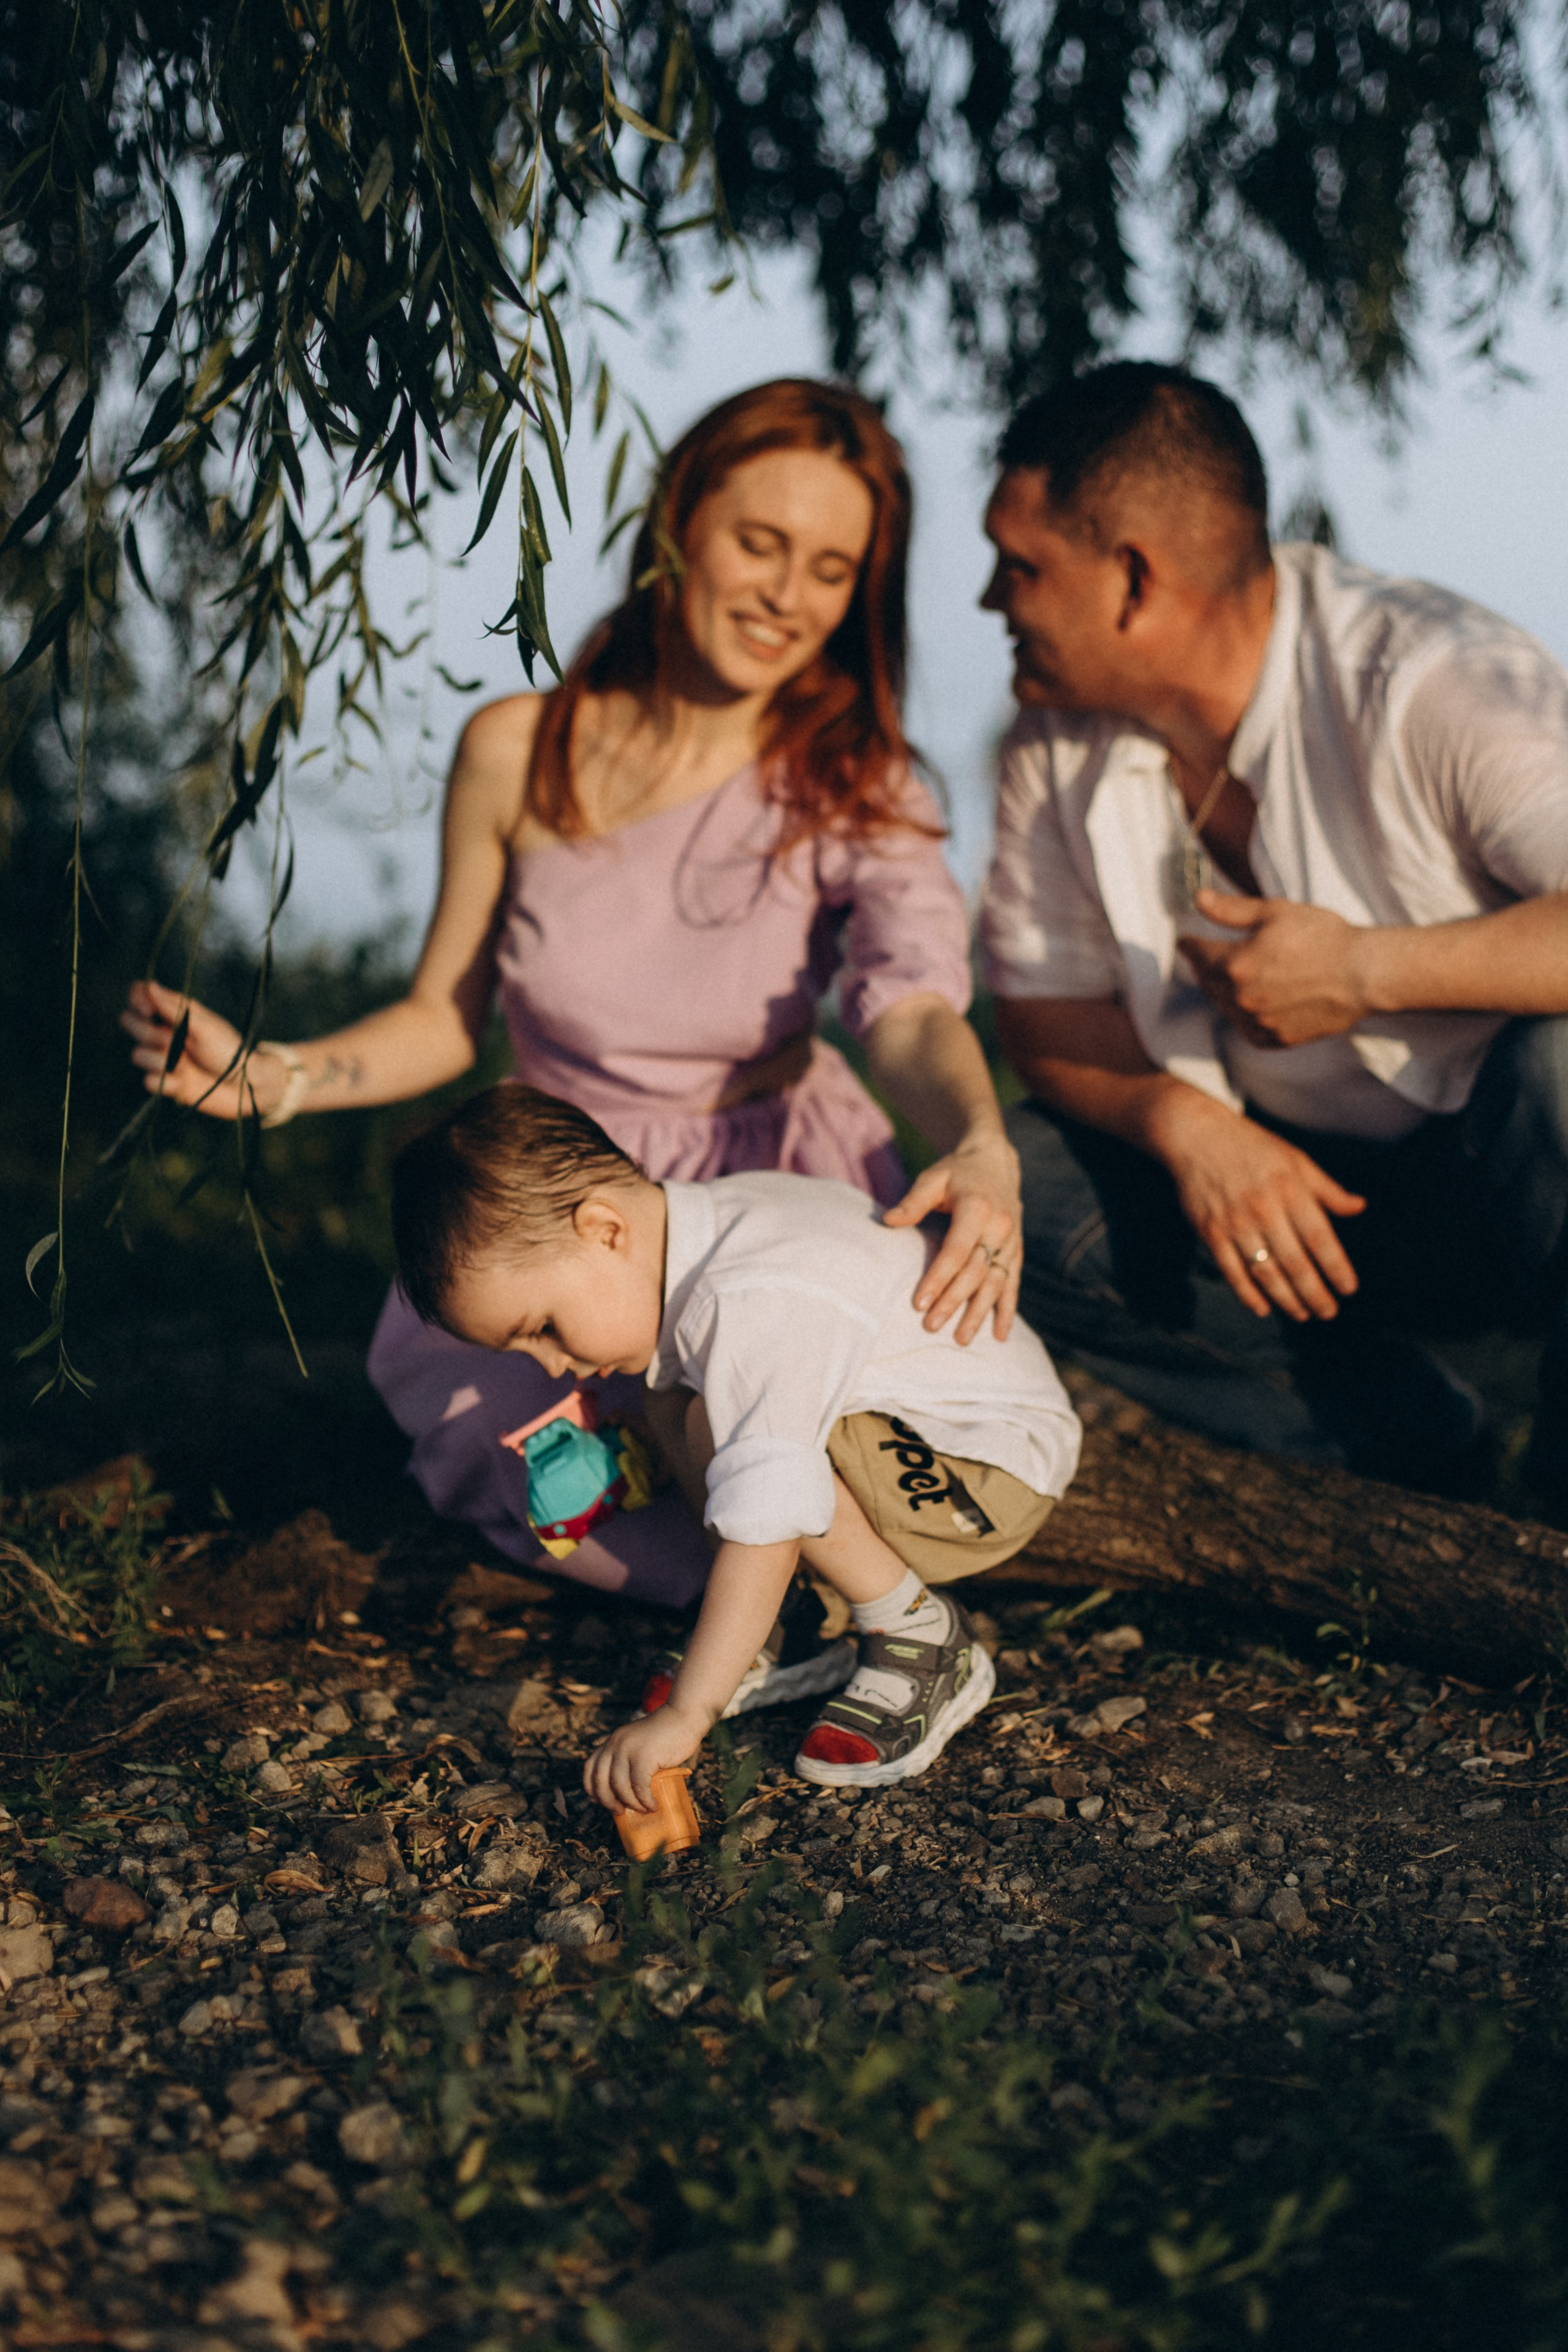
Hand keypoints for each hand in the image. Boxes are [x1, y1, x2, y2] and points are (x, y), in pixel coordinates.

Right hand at [120, 978, 278, 1118]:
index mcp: (175, 1012)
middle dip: (146, 1032)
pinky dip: (165, 1083)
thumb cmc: (230, 1050)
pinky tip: (183, 1083)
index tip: (148, 1010)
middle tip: (172, 1041)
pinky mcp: (166, 1082)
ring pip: (137, 1054)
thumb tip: (150, 985)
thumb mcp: (204, 1025)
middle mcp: (165, 1031)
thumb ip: (174, 1008)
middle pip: (129, 1022)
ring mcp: (164, 1057)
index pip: (140, 995)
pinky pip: (148, 1081)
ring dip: (158, 1060)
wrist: (245, 1087)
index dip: (137, 1000)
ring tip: (183, 1064)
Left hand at [584, 1705, 705, 1814]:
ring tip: (643, 1809)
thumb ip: (628, 1759)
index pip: (590, 1766)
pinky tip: (652, 1805)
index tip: (597, 1800)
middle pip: (600, 1779)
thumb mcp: (637, 1744)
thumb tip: (623, 1794)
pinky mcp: (644, 1756)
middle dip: (607, 1800)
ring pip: (620, 1786)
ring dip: (631, 1803)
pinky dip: (645, 1800)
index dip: (590, 1786)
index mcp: (612, 1741)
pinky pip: (639, 1786)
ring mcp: (629, 1749)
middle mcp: (616, 1744)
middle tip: (619, 1811)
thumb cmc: (665, 1736)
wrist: (683, 1717)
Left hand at [884, 1128, 1022, 1343]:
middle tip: (931, 1327)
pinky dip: (1008, 1309)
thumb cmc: (957, 1171)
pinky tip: (1000, 1335)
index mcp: (978, 1209)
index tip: (919, 1303)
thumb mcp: (933, 1177)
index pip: (956, 1251)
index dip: (938, 1278)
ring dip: (980, 1313)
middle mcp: (1000, 1227)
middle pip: (975, 1272)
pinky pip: (1014, 1283)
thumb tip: (888, 1221)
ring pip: (996, 1283)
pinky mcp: (1017, 1250)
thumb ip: (914, 1200)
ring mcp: (1011, 1241)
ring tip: (961, 1339)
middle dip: (953, 1302)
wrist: (996, 1161)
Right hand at [1147, 1085, 1365, 1321]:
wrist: (1196, 1135)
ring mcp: (1235, 1223)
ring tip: (1302, 1314)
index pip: (1319, 1237)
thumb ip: (1327, 1189)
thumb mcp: (1295, 1160)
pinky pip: (1232, 1271)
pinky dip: (1247, 1293)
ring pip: (1265, 1272)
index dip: (1336, 1267)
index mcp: (1290, 1189)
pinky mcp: (1211, 1232)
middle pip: (1295, 1262)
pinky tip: (1263, 1308)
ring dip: (1286, 1299)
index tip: (1348, 1288)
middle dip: (1315, 1293)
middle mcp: (1264, 1209)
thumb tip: (1359, 1207)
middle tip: (1328, 1312)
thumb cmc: (1252, 1147)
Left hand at [1179, 893, 1371, 1046]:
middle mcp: (1242, 999)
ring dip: (1224, 992)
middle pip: (1208, 982)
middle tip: (1208, 956)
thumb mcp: (1276, 912)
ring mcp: (1258, 1023)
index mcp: (1236, 965)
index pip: (1198, 955)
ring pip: (1225, 1008)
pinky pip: (1247, 1028)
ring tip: (1235, 978)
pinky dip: (1245, 1015)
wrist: (1363, 974)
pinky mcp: (1275, 1039)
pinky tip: (1255, 1001)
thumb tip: (1198, 899)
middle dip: (1206, 967)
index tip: (1184, 941)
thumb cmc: (1324, 936)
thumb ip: (1232, 910)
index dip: (1189, 945)